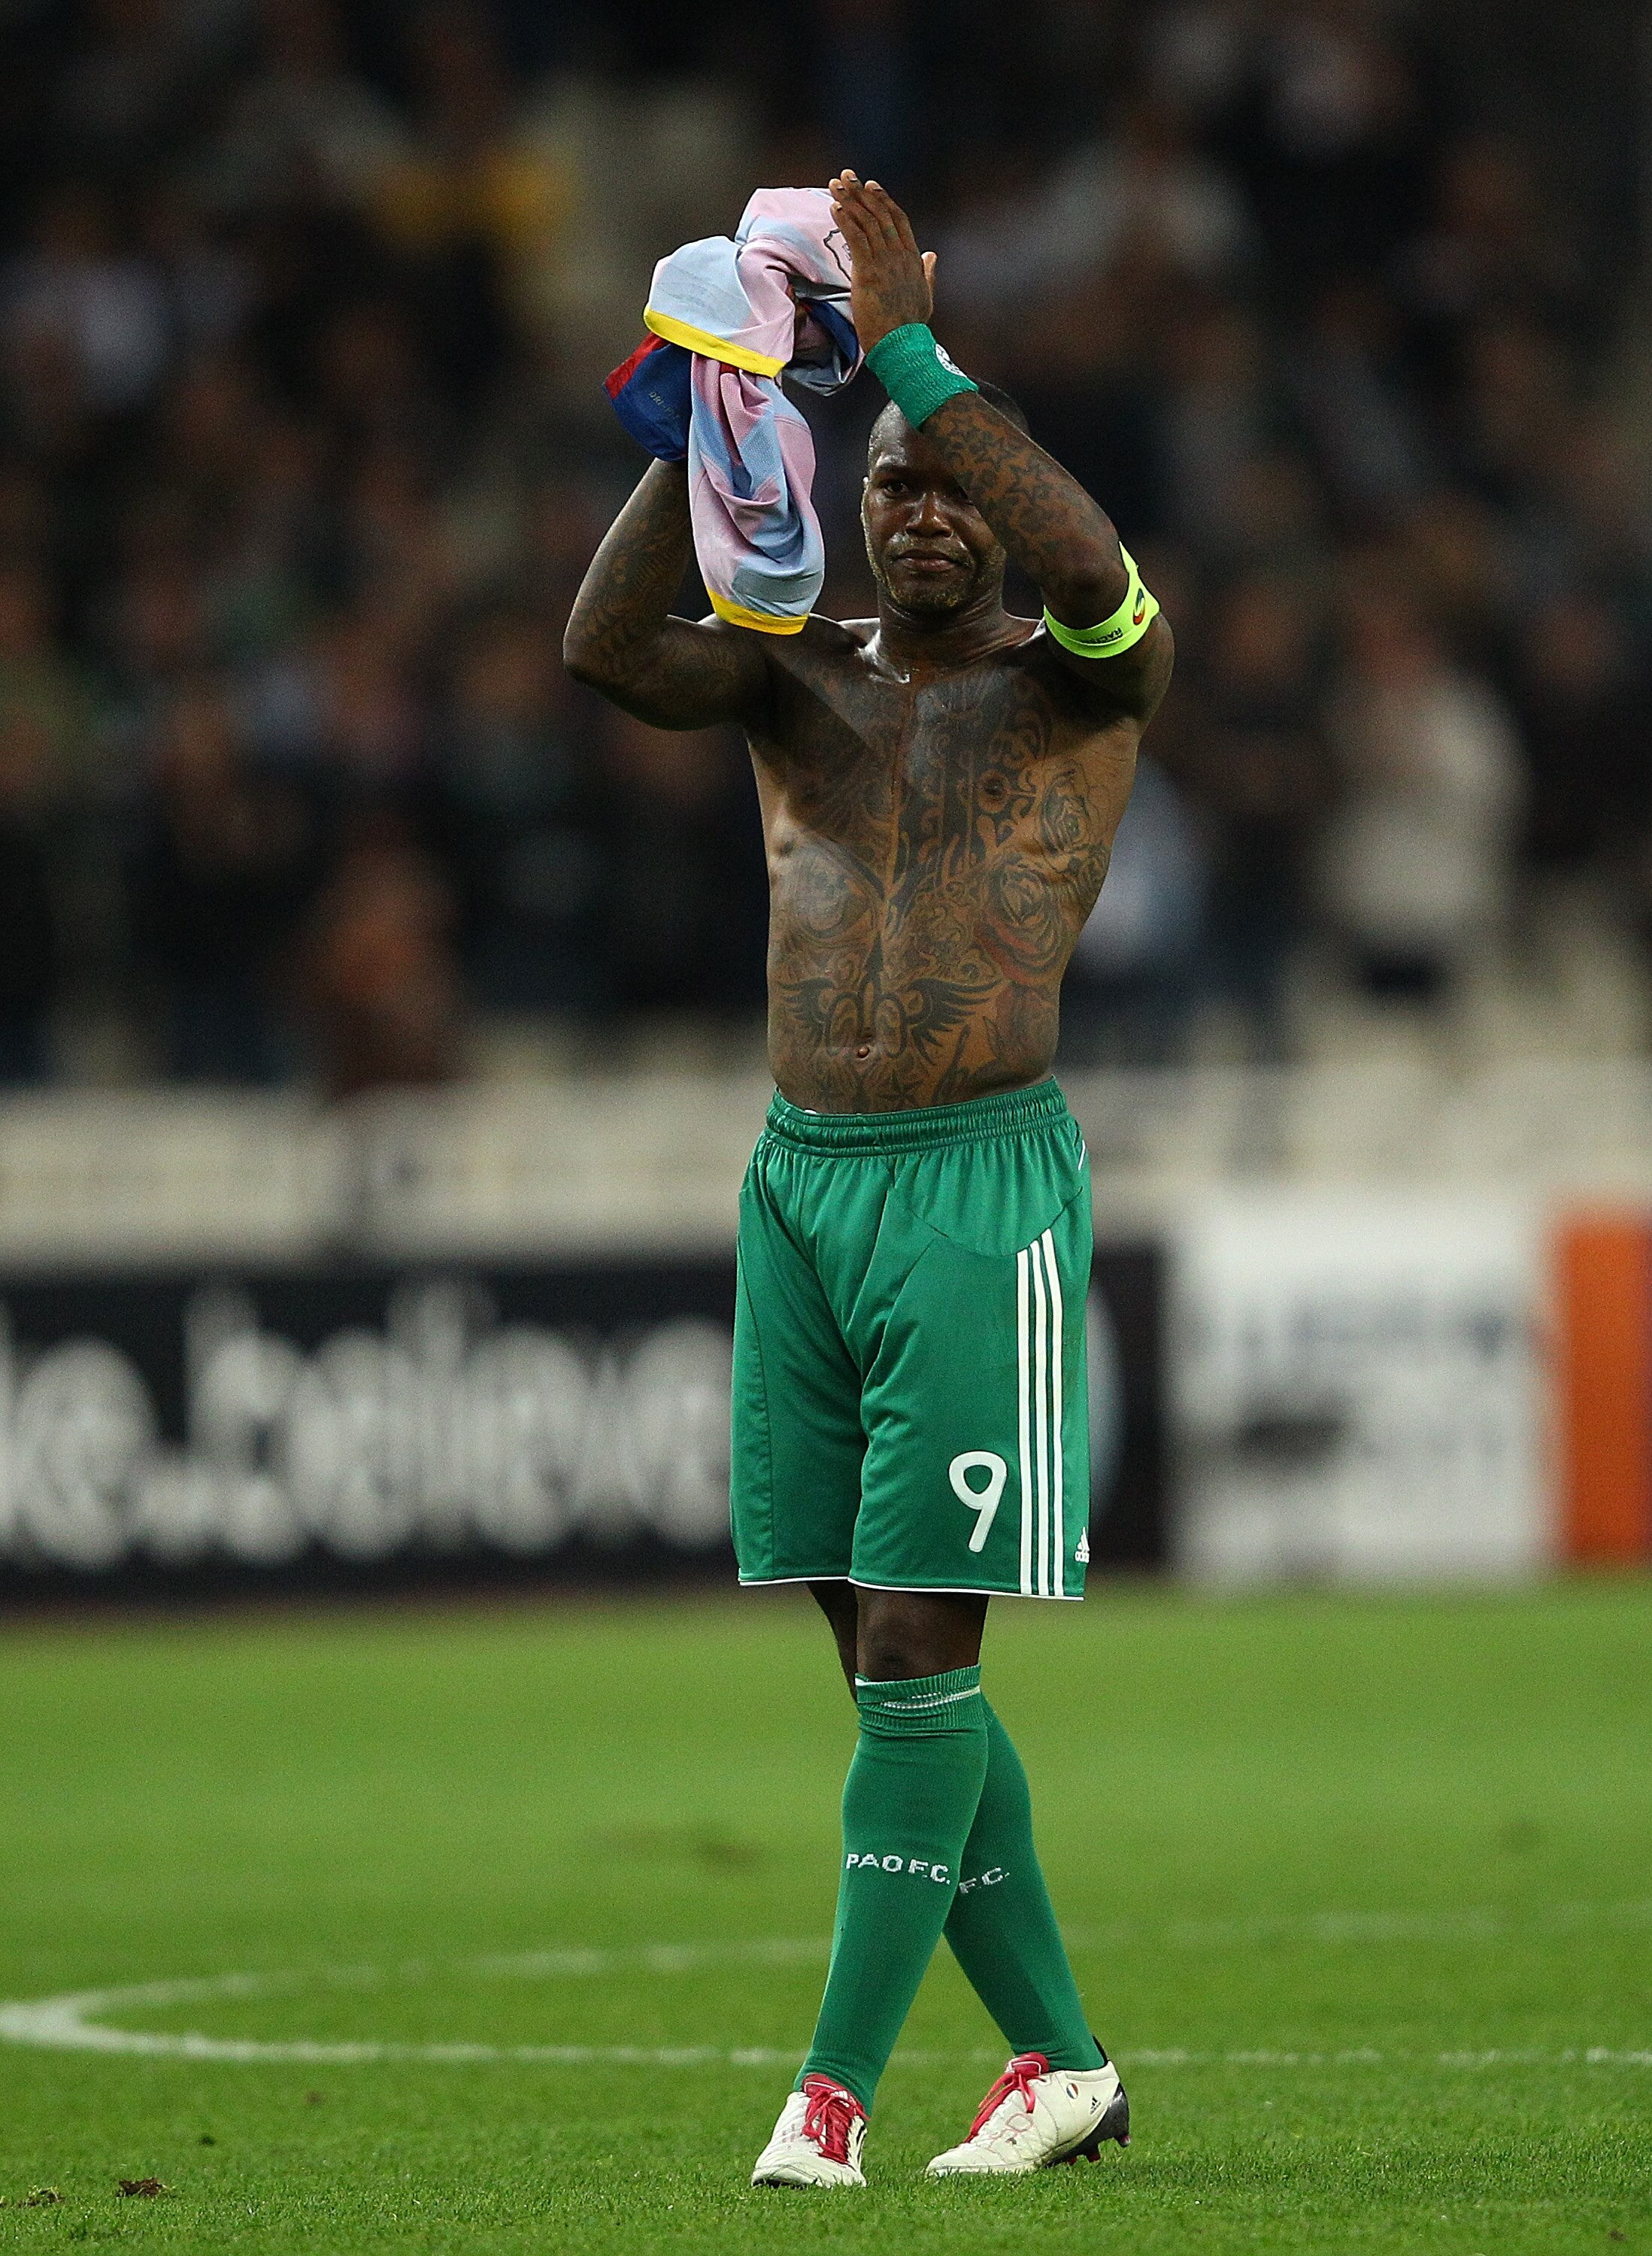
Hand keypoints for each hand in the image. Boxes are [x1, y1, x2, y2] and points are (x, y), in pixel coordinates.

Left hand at [828, 171, 936, 352]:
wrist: (902, 345)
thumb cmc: (910, 327)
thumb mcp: (925, 296)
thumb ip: (928, 273)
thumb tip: (931, 254)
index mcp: (912, 258)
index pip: (898, 220)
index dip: (884, 200)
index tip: (871, 187)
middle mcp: (899, 255)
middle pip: (880, 215)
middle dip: (862, 193)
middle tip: (847, 175)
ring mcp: (884, 263)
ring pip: (866, 223)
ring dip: (849, 201)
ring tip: (835, 184)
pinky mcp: (868, 273)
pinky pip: (856, 239)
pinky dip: (845, 221)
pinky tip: (835, 207)